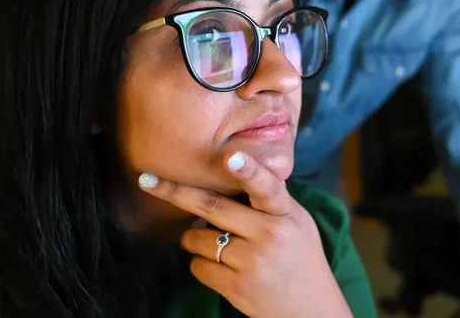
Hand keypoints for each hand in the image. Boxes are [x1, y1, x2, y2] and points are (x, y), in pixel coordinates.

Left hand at [139, 152, 351, 317]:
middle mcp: (270, 235)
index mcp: (285, 214)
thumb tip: (235, 172)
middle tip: (147, 180)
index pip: (268, 187)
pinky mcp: (237, 287)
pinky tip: (224, 267)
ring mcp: (252, 262)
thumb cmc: (301, 258)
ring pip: (198, 239)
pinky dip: (202, 263)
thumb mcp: (297, 222)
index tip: (230, 156)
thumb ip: (271, 201)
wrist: (312, 311)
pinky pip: (198, 266)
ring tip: (221, 246)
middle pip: (213, 207)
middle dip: (175, 193)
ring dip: (195, 239)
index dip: (248, 171)